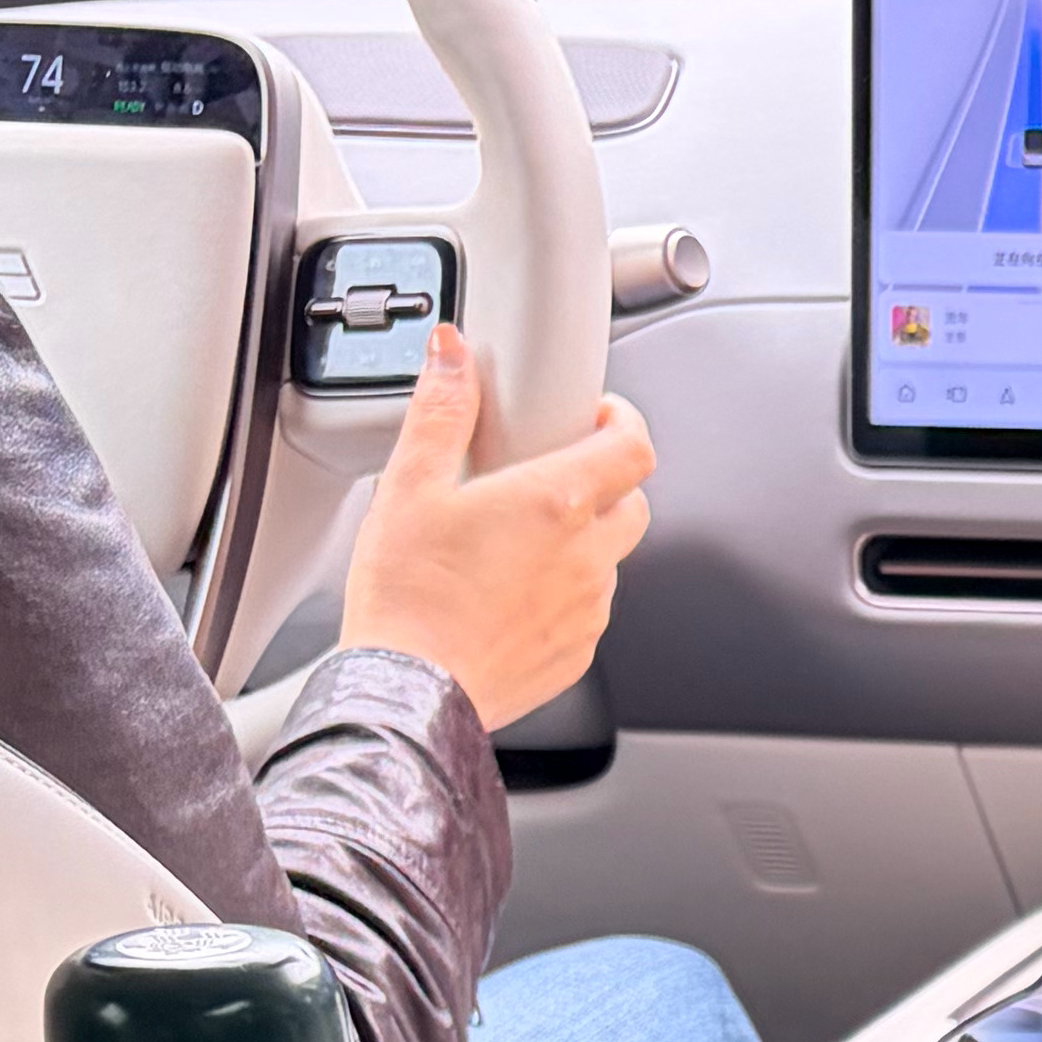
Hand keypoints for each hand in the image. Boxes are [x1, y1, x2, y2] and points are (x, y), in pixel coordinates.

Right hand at [336, 320, 653, 736]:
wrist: (409, 690)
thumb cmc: (407, 593)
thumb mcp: (410, 484)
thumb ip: (441, 410)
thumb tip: (452, 352)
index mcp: (556, 504)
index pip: (634, 447)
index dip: (624, 422)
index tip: (598, 415)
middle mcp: (587, 557)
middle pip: (631, 502)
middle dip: (605, 479)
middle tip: (555, 472)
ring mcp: (588, 611)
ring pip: (609, 559)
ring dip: (581, 539)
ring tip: (520, 537)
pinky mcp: (575, 654)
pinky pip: (588, 610)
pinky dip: (564, 591)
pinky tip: (511, 590)